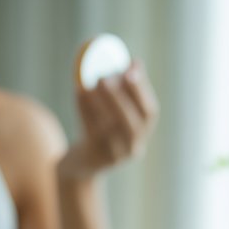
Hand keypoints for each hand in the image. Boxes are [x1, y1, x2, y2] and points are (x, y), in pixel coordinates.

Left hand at [58, 60, 158, 178]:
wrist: (81, 166)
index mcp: (141, 134)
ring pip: (111, 129)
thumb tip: (130, 62)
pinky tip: (79, 91)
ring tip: (96, 79)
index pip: (150, 112)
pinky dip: (85, 109)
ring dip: (104, 102)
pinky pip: (91, 131)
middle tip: (110, 74)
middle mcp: (133, 147)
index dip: (142, 88)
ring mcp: (114, 155)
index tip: (133, 65)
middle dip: (123, 97)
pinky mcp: (94, 157)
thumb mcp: (114, 116)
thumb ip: (122, 94)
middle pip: (134, 124)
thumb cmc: (99, 132)